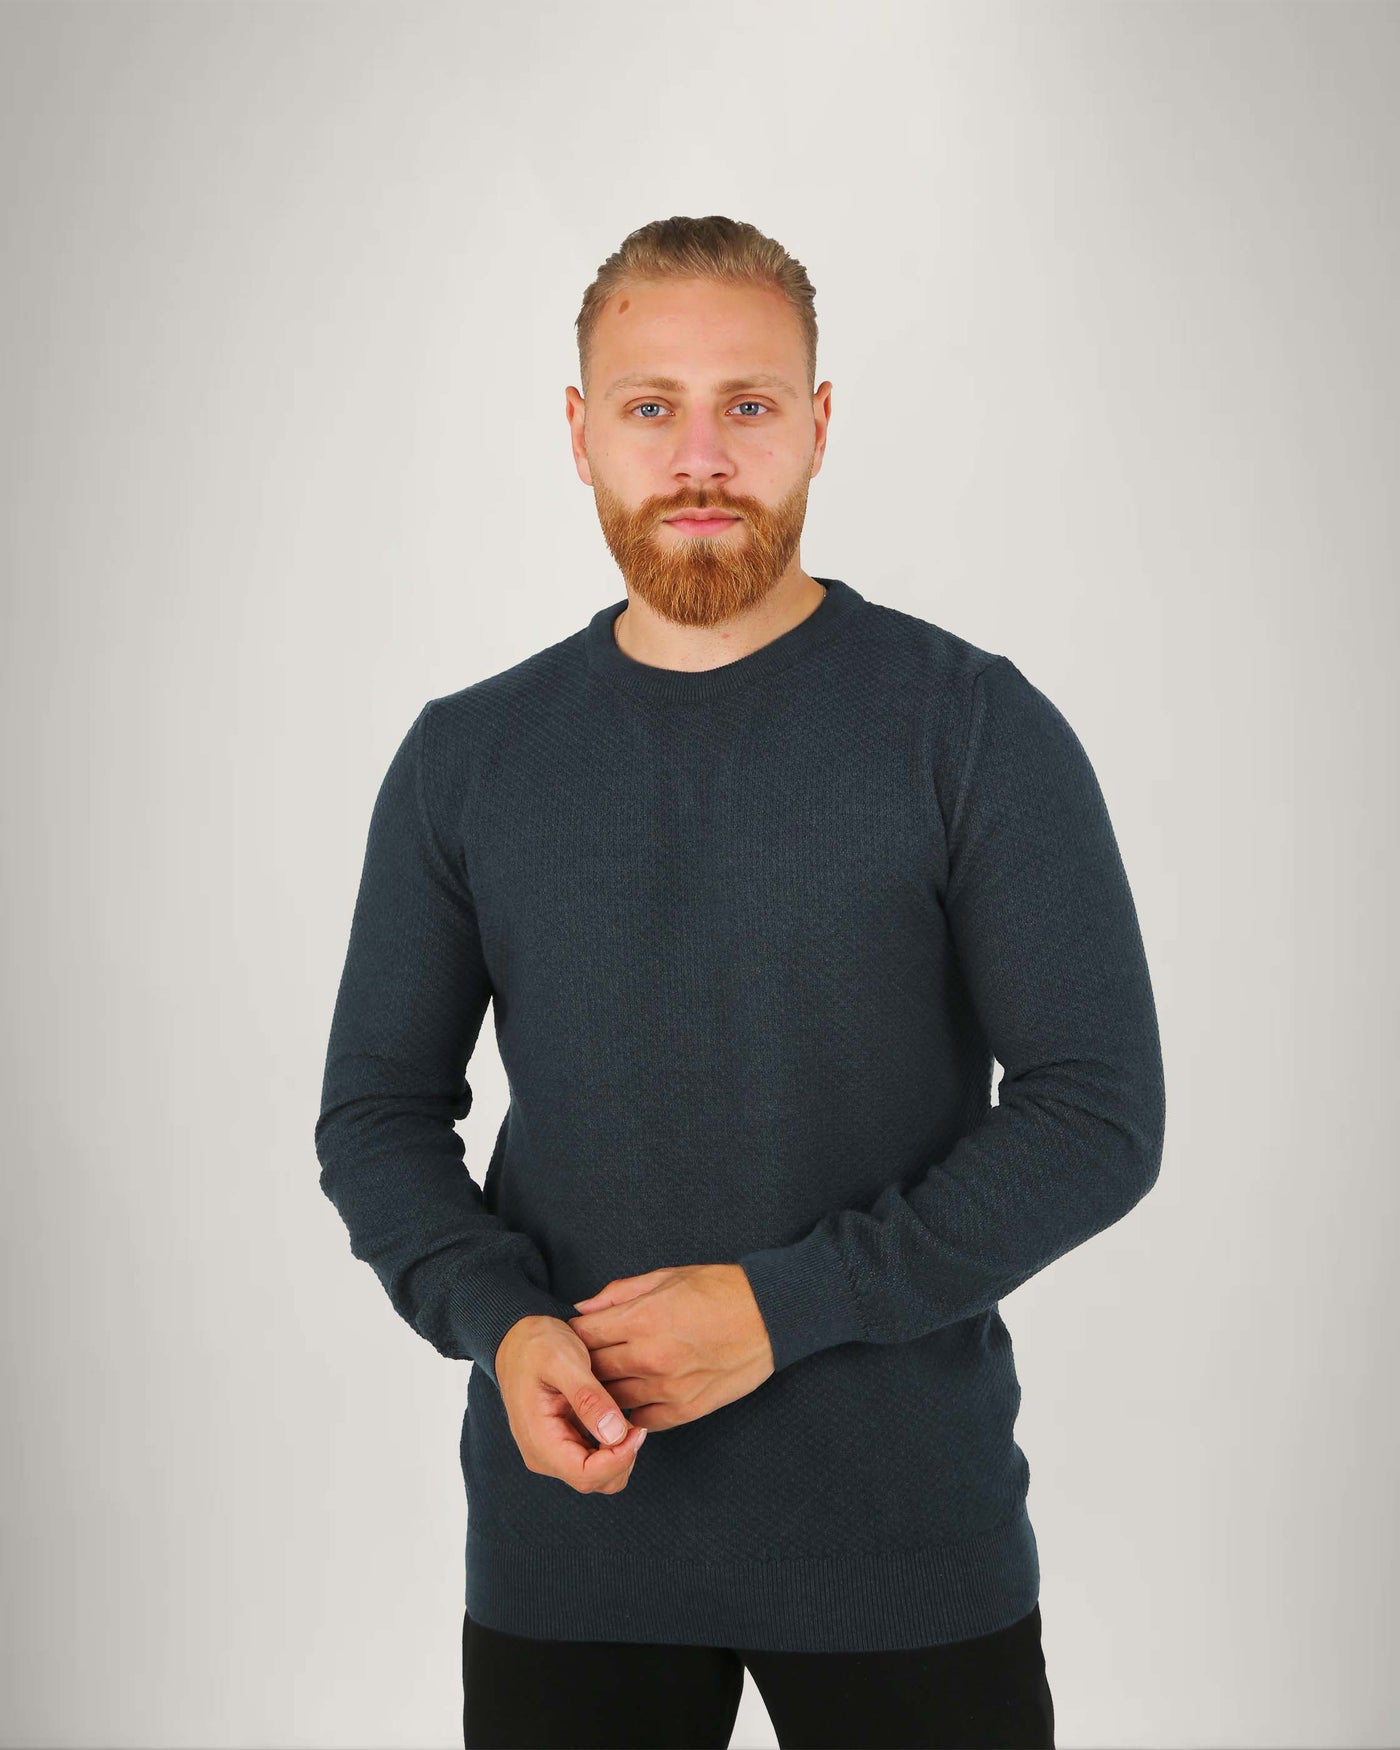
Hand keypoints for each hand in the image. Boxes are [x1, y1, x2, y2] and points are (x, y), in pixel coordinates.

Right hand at [494, 1315, 647, 1493]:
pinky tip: (615, 1417)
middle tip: (635, 1422)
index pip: (586, 1475)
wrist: (517, 1339)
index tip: (637, 1430)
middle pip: (596, 1481)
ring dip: (619, 1453)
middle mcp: (544, 1455)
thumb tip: (615, 1434)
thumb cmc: (536, 1345)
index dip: (618, 1459)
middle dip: (622, 1457)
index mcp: (540, 1441)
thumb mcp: (563, 1361)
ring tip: (624, 1417)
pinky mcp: (564, 1444)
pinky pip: (595, 1460)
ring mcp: (553, 1452)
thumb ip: (588, 1398)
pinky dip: (612, 1445)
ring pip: (599, 1475)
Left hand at [568, 1264, 774, 1431]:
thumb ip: (619, 1293)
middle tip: (581, 1362)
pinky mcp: (686, 1409)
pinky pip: (642, 1420)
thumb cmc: (720, 1289)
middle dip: (583, 1366)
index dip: (574, 1335)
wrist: (771, 1316)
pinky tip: (632, 1399)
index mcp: (643, 1319)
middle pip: (594, 1370)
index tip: (574, 1335)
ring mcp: (669, 1387)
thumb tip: (583, 1309)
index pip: (585, 1335)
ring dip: (604, 1392)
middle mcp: (651, 1357)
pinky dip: (632, 1412)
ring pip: (614, 1400)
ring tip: (602, 1383)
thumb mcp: (667, 1277)